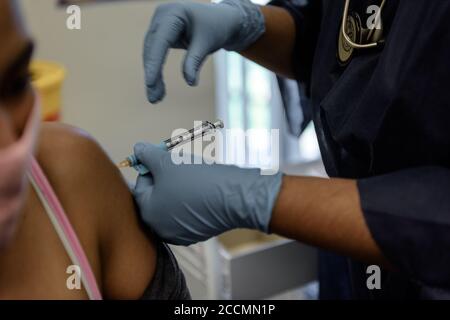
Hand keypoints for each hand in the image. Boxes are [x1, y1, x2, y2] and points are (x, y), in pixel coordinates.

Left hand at [133, 143, 282, 245]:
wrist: (234, 197)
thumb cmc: (197, 181)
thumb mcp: (167, 162)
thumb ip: (147, 155)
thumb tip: (138, 149)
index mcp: (148, 213)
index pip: (140, 185)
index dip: (150, 167)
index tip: (162, 158)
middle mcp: (161, 228)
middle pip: (156, 197)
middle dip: (165, 179)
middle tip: (179, 165)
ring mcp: (181, 233)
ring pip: (173, 204)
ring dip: (179, 188)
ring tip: (194, 175)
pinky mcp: (199, 233)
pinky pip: (189, 212)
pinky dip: (193, 200)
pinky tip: (204, 189)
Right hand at [144, 0, 264, 102]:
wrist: (223, 20)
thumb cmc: (217, 27)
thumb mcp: (207, 44)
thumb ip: (195, 61)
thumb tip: (190, 82)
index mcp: (173, 13)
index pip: (160, 41)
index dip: (154, 63)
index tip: (150, 82)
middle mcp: (162, 17)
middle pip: (152, 48)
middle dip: (152, 74)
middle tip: (154, 98)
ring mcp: (160, 25)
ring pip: (151, 54)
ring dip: (153, 77)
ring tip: (156, 99)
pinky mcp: (162, 35)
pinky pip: (156, 56)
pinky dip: (157, 73)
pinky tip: (160, 90)